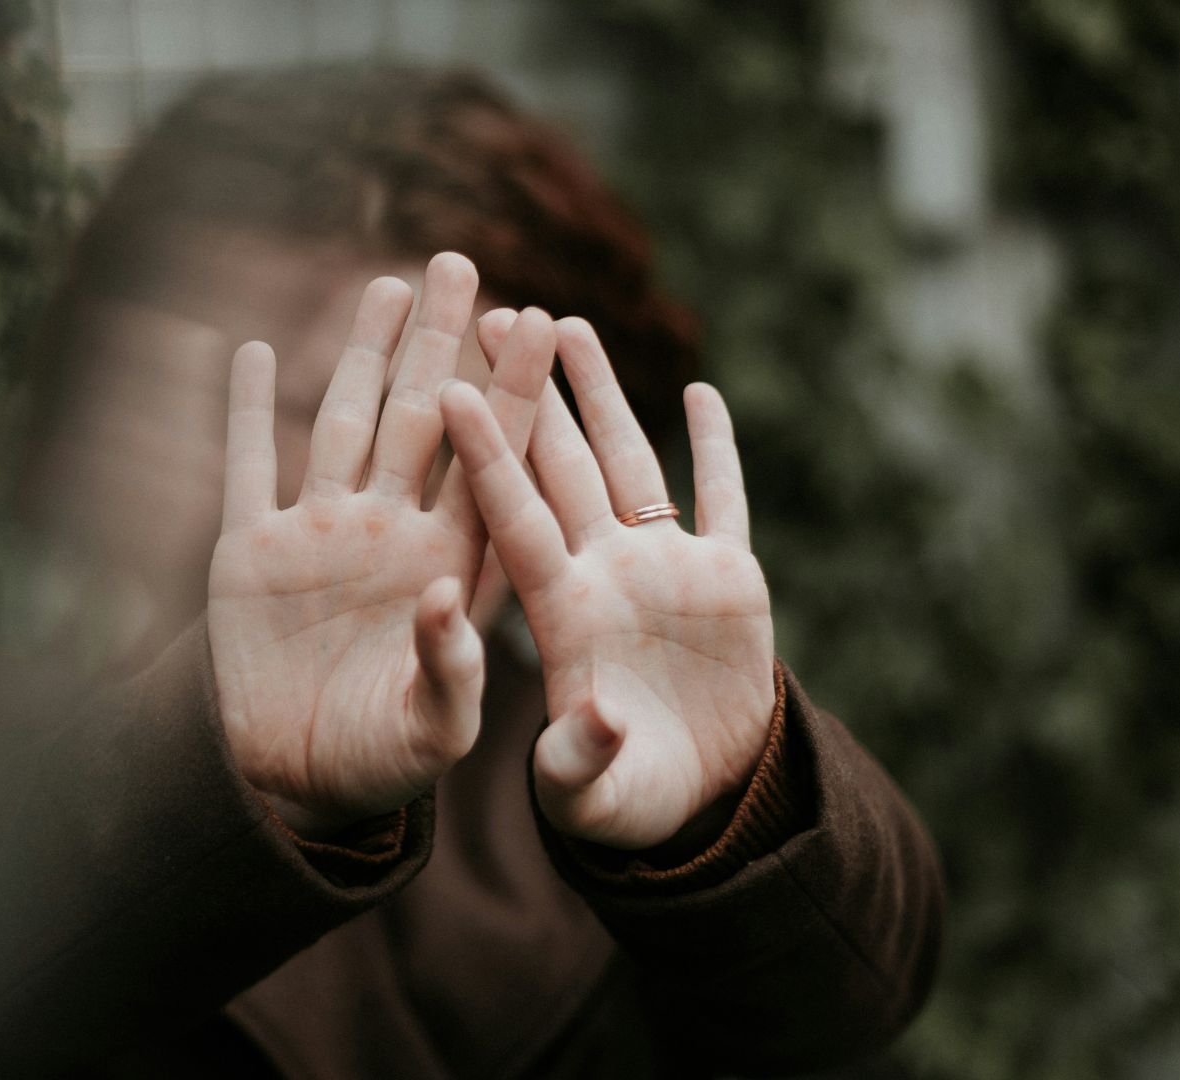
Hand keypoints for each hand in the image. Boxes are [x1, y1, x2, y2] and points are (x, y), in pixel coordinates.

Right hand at [208, 254, 556, 836]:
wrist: (295, 785)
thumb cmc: (384, 764)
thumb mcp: (434, 732)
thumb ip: (453, 671)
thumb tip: (448, 600)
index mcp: (450, 566)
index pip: (491, 463)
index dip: (514, 393)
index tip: (544, 322)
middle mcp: (392, 534)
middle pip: (424, 420)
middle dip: (443, 343)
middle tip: (463, 264)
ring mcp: (321, 536)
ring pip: (346, 423)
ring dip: (364, 355)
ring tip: (389, 284)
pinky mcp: (251, 553)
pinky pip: (249, 467)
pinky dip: (248, 411)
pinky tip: (257, 351)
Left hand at [443, 313, 775, 850]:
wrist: (694, 801)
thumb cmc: (620, 802)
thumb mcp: (589, 795)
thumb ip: (580, 759)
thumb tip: (596, 719)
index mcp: (560, 612)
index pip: (513, 517)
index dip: (487, 455)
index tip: (452, 389)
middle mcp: (603, 574)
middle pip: (558, 464)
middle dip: (532, 390)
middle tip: (494, 312)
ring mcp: (663, 570)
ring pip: (628, 460)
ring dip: (602, 394)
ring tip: (570, 323)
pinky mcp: (727, 580)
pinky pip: (722, 500)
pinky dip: (716, 449)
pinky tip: (701, 393)